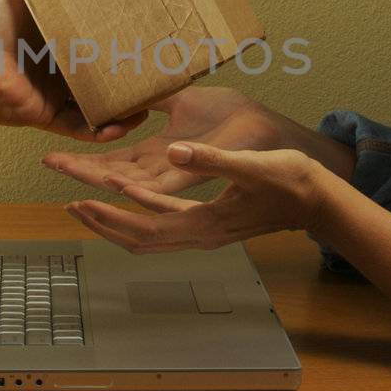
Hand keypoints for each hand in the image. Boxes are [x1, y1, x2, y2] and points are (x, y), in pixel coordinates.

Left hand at [0, 0, 146, 143]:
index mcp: (55, 37)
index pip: (94, 36)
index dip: (118, 34)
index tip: (146, 28)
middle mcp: (59, 67)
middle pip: (103, 72)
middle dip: (129, 73)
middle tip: (158, 67)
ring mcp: (56, 94)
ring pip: (99, 104)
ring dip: (124, 108)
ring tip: (149, 103)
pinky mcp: (49, 116)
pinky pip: (82, 128)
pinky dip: (103, 130)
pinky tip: (124, 125)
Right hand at [41, 87, 282, 194]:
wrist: (267, 130)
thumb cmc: (231, 117)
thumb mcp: (183, 99)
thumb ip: (155, 97)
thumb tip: (128, 78)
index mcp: (158, 152)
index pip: (112, 159)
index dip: (82, 159)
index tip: (53, 154)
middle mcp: (163, 168)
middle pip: (113, 173)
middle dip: (80, 170)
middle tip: (49, 163)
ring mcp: (180, 174)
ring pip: (131, 183)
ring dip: (99, 177)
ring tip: (71, 172)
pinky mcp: (199, 173)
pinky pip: (165, 185)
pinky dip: (139, 184)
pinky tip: (116, 181)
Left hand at [64, 141, 323, 252]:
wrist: (319, 201)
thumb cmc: (290, 181)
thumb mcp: (250, 164)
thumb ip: (211, 159)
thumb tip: (174, 152)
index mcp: (204, 224)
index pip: (144, 227)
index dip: (110, 216)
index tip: (80, 199)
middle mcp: (199, 235)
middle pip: (139, 239)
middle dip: (103, 223)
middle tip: (71, 204)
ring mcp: (205, 232)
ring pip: (149, 236)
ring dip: (117, 222)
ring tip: (89, 204)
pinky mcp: (211, 223)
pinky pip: (165, 225)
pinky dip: (140, 213)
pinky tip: (130, 196)